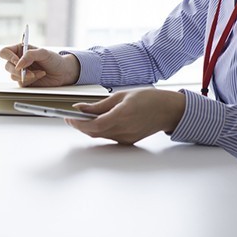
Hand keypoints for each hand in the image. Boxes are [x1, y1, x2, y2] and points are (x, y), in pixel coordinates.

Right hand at [0, 43, 79, 86]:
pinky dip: (31, 80)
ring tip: (39, 73)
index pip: (5, 52)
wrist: (62, 72)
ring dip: (26, 76)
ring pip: (13, 76)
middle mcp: (18, 61)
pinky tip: (39, 76)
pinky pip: (21, 83)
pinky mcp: (25, 82)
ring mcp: (20, 72)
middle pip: (7, 66)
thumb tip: (18, 65)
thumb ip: (29, 55)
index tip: (17, 62)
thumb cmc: (54, 59)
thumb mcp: (43, 53)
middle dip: (17, 70)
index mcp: (20, 50)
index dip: (8, 57)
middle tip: (27, 71)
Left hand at [65, 89, 185, 144]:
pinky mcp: (128, 141)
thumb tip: (81, 108)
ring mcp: (126, 137)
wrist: (168, 111)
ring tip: (82, 118)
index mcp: (122, 115)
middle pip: (93, 132)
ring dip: (88, 128)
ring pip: (99, 136)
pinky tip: (97, 122)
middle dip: (79, 126)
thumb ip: (99, 105)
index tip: (68, 118)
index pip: (94, 124)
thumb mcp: (121, 96)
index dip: (78, 123)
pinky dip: (100, 130)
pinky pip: (108, 137)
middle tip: (70, 117)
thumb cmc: (148, 99)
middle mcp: (124, 129)